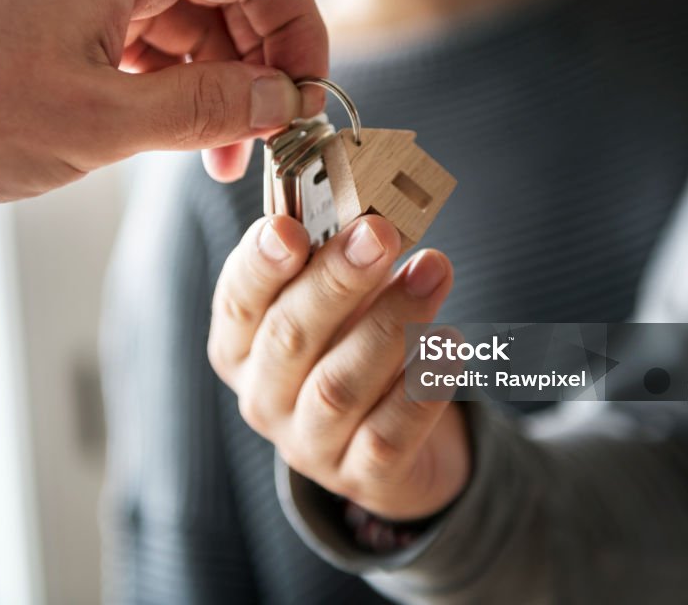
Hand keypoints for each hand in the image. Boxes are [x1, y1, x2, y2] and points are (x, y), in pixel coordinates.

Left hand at [0, 0, 327, 206]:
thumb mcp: (102, 121)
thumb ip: (206, 109)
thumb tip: (280, 102)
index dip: (298, 29)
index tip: (308, 96)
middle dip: (260, 68)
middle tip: (273, 137)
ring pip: (190, 26)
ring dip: (219, 89)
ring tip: (226, 157)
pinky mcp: (68, 21)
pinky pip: (149, 47)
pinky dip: (176, 91)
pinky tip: (184, 140)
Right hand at [208, 215, 470, 519]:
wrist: (387, 445)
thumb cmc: (350, 349)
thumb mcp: (333, 303)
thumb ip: (338, 259)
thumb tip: (373, 210)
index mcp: (241, 345)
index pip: (238, 301)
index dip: (260, 264)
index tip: (290, 228)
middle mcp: (264, 396)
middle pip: (290, 338)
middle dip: (336, 280)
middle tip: (380, 233)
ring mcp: (308, 443)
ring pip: (340, 386)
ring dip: (390, 324)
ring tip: (433, 270)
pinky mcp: (360, 476)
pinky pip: (388, 435)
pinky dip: (419, 389)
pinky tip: (449, 346)